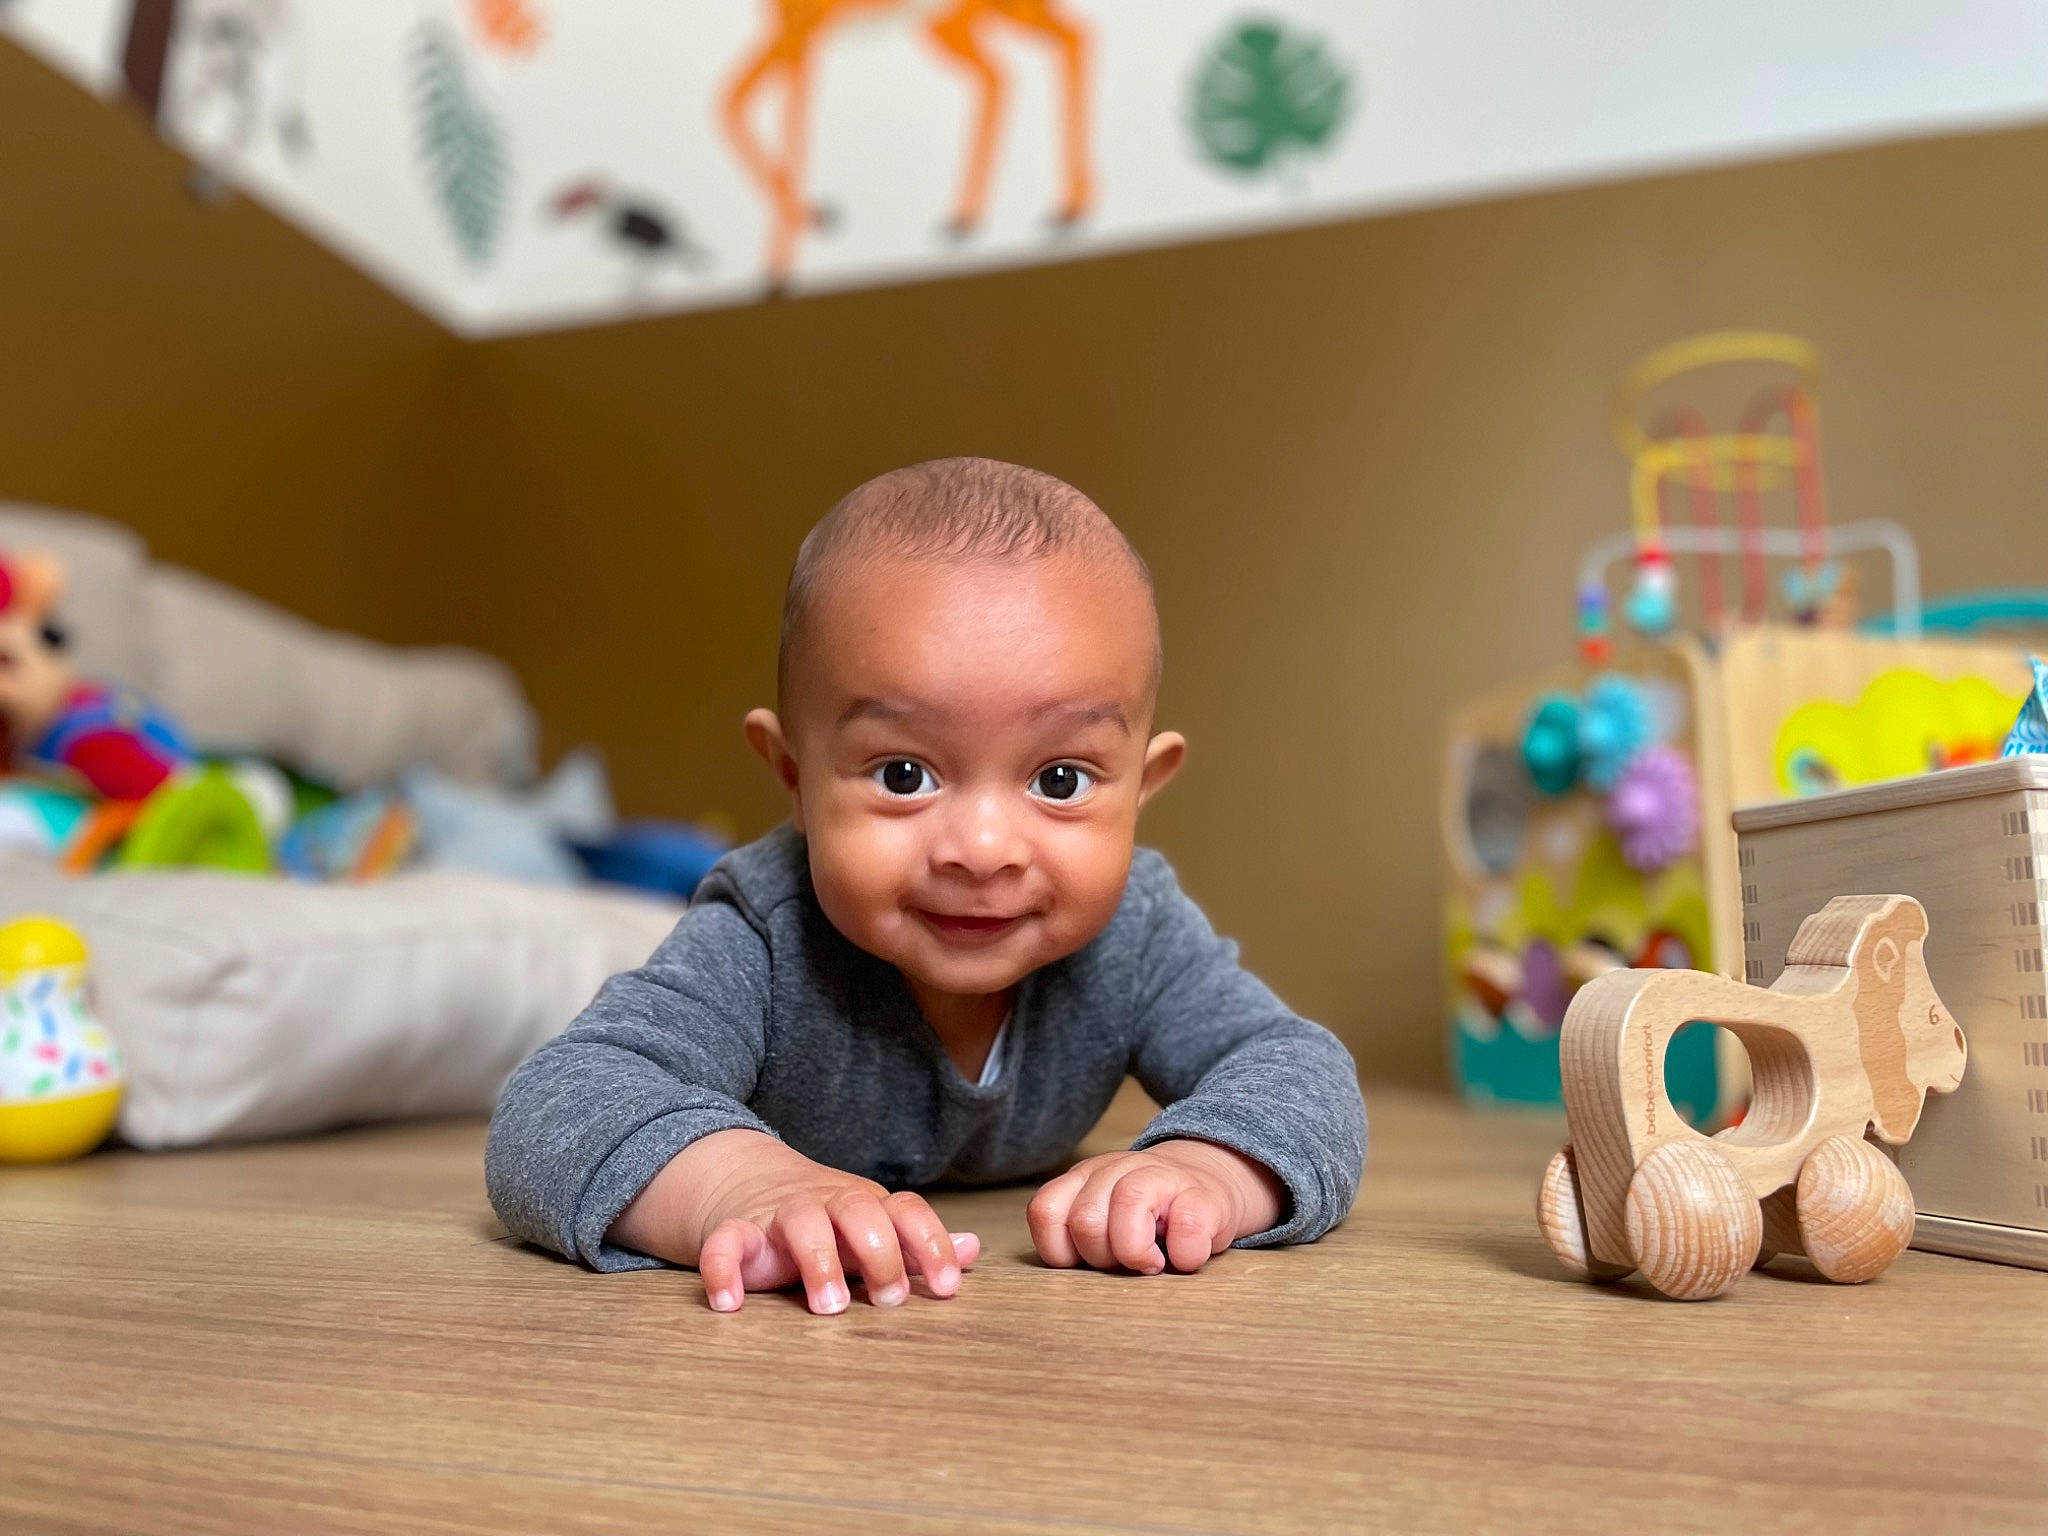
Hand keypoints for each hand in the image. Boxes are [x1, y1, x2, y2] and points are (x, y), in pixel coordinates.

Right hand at [608, 1129, 979, 1314]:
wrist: (750, 1183)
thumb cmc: (828, 1224)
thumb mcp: (875, 1231)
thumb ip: (917, 1246)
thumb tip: (971, 1251)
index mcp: (867, 1206)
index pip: (906, 1211)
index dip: (931, 1244)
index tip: (947, 1289)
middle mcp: (827, 1204)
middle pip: (859, 1211)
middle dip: (878, 1253)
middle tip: (889, 1302)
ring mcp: (781, 1216)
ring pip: (800, 1221)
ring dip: (819, 1261)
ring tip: (830, 1307)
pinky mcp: (736, 1232)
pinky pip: (724, 1243)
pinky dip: (723, 1269)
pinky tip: (730, 1305)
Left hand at [1026, 1137, 1285, 1274]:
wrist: (1207, 1187)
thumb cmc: (1147, 1221)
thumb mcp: (1102, 1221)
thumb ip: (1076, 1238)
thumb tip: (1068, 1283)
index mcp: (1084, 1178)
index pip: (1046, 1212)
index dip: (1063, 1252)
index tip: (1091, 1262)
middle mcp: (1116, 1168)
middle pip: (1086, 1220)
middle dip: (1104, 1258)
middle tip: (1127, 1263)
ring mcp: (1160, 1174)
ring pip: (1128, 1206)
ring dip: (1138, 1253)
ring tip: (1154, 1264)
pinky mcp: (1202, 1194)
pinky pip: (1186, 1226)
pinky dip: (1185, 1255)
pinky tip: (1185, 1257)